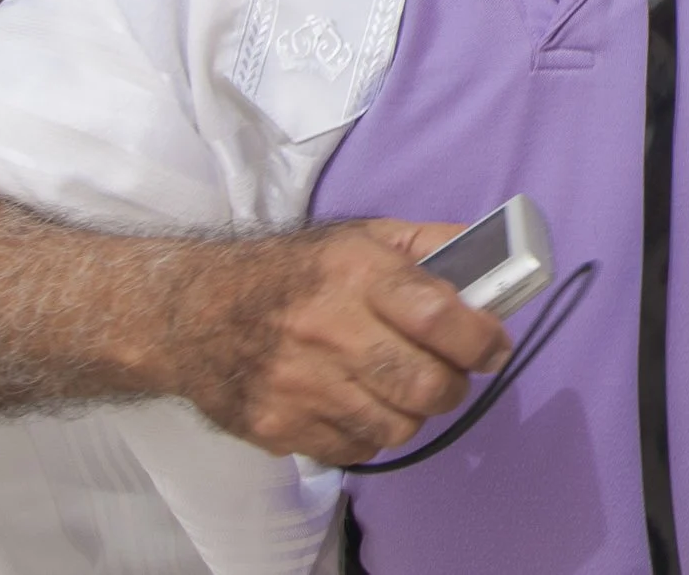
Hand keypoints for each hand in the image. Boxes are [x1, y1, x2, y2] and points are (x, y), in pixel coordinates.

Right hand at [173, 219, 510, 465]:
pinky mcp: (277, 427)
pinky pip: (357, 450)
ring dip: (414, 413)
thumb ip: (431, 244)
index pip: (437, 315)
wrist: (191, 314)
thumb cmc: (293, 272)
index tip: (493, 347)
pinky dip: (372, 433)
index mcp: (354, 274)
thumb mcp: (360, 238)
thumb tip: (498, 254)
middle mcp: (326, 329)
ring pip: (398, 426)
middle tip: (452, 375)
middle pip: (424, 385)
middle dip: (454, 386)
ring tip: (403, 388)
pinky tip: (360, 404)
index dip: (480, 339)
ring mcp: (299, 385)